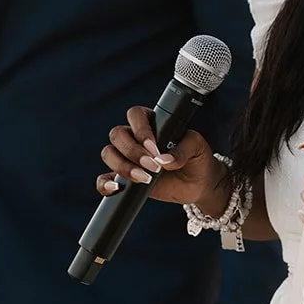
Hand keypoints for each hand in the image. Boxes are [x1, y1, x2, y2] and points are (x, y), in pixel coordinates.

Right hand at [97, 105, 223, 209]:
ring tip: (146, 178)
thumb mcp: (197, 147)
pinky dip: (105, 183)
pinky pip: (104, 179)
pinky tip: (117, 187)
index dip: (140, 130)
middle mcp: (136, 138)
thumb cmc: (198, 159)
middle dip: (132, 151)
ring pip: (109, 153)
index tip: (154, 148)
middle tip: (153, 166)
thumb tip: (164, 160)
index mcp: (152, 123)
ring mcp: (128, 158)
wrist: (199, 184)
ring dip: (123, 166)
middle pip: (117, 135)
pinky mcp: (124, 178)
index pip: (135, 115)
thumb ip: (183, 149)